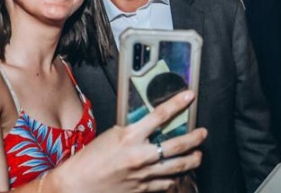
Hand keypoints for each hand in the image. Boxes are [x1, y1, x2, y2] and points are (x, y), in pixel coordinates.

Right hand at [52, 90, 206, 191]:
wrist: (77, 185)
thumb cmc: (90, 160)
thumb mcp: (112, 136)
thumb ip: (133, 129)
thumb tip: (150, 125)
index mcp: (129, 136)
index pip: (159, 116)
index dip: (177, 104)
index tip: (189, 97)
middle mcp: (139, 156)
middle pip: (177, 145)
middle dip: (195, 138)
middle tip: (202, 133)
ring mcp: (143, 175)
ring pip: (177, 167)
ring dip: (192, 160)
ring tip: (198, 155)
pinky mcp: (142, 189)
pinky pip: (166, 184)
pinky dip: (175, 178)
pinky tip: (179, 175)